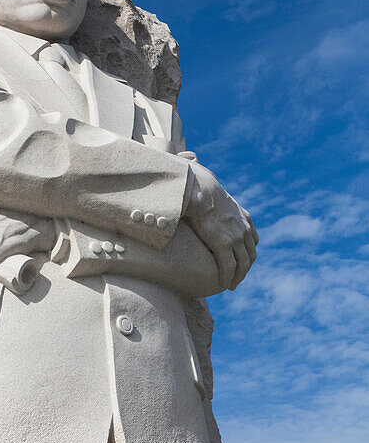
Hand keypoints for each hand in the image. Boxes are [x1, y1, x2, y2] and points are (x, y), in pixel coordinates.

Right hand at [184, 162, 257, 290]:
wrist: (197, 188)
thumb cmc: (197, 183)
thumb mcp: (207, 179)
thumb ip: (202, 171)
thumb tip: (190, 157)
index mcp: (243, 216)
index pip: (253, 238)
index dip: (249, 251)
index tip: (243, 259)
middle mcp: (243, 227)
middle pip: (250, 253)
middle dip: (246, 267)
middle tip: (238, 277)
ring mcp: (235, 237)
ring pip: (242, 264)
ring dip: (239, 277)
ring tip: (232, 285)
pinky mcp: (224, 245)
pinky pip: (229, 267)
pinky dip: (228, 278)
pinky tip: (225, 284)